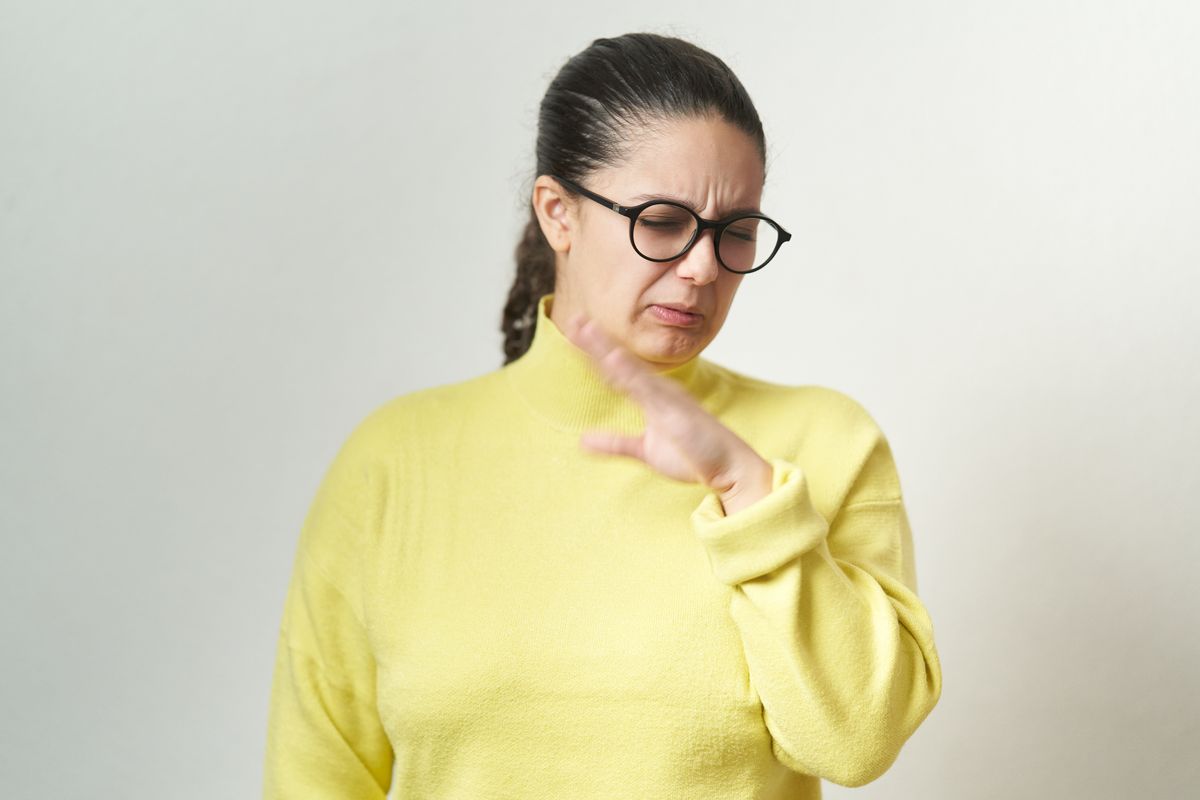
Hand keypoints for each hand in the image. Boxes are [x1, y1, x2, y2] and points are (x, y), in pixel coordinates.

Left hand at [563, 311, 773, 513]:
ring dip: (606, 348)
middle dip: (595, 342)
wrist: (730, 468)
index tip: (575, 333)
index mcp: (651, 397)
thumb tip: (582, 441)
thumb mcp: (645, 451)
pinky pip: (648, 389)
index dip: (595, 352)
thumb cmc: (693, 456)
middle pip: (620, 362)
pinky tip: (613, 357)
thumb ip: (615, 443)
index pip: (617, 371)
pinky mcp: (675, 410)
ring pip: (629, 368)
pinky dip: (630, 372)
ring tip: (585, 329)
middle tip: (574, 319)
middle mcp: (659, 390)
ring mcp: (667, 397)